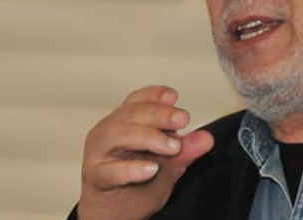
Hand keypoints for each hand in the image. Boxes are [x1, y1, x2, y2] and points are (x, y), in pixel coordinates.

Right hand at [78, 86, 214, 219]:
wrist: (115, 212)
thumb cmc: (136, 182)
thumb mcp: (168, 162)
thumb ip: (185, 149)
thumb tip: (206, 139)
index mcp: (125, 122)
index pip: (138, 100)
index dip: (155, 95)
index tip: (173, 98)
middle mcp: (109, 132)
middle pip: (130, 113)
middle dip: (159, 114)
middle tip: (181, 120)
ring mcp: (98, 153)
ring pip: (116, 135)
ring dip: (147, 137)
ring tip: (172, 147)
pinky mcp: (96, 177)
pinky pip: (109, 170)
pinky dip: (131, 169)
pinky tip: (151, 169)